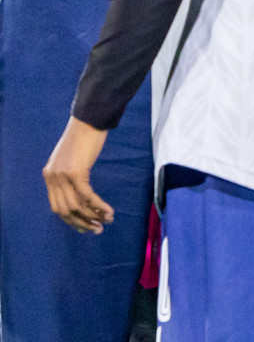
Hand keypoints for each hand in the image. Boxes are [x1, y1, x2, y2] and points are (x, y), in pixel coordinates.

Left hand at [42, 117, 113, 233]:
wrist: (89, 120)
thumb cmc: (84, 136)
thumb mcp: (70, 158)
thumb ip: (69, 174)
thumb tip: (78, 191)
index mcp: (49, 175)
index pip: (57, 207)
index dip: (71, 220)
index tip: (86, 226)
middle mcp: (52, 178)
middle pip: (65, 210)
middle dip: (82, 222)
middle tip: (97, 229)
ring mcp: (62, 176)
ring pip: (77, 206)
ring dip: (93, 216)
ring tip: (107, 221)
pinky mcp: (76, 172)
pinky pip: (87, 196)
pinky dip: (99, 206)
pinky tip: (109, 211)